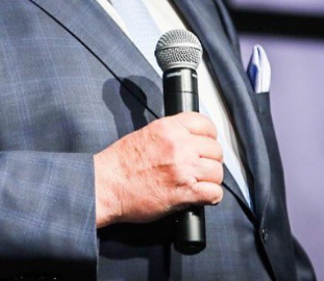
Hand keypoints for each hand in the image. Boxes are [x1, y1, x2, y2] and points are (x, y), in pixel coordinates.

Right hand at [93, 112, 223, 226]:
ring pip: (217, 172)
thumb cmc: (120, 164)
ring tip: (199, 184)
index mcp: (170, 128)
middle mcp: (179, 145)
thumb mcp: (146, 134)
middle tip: (201, 169)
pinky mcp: (184, 192)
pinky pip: (213, 193)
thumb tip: (191, 140)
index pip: (206, 125)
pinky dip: (211, 197)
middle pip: (215, 150)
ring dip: (211, 180)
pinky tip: (202, 197)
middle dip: (210, 160)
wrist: (105, 186)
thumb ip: (172, 134)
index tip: (206, 146)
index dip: (209, 138)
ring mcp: (183, 168)